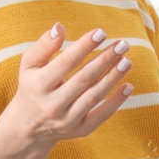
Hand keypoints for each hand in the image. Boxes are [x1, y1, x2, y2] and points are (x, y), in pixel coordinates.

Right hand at [0, 23, 133, 158]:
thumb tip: (60, 27)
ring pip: (94, 96)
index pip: (66, 62)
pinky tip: (129, 86)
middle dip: (105, 59)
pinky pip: (101, 116)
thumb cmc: (32, 87)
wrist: (28, 127)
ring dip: (113, 77)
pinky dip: (116, 102)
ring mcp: (67, 120)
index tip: (102, 32)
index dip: (85, 46)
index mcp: (38, 85)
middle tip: (123, 44)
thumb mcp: (29, 65)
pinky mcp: (80, 131)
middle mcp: (52, 104)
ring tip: (127, 61)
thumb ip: (43, 46)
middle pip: (84, 78)